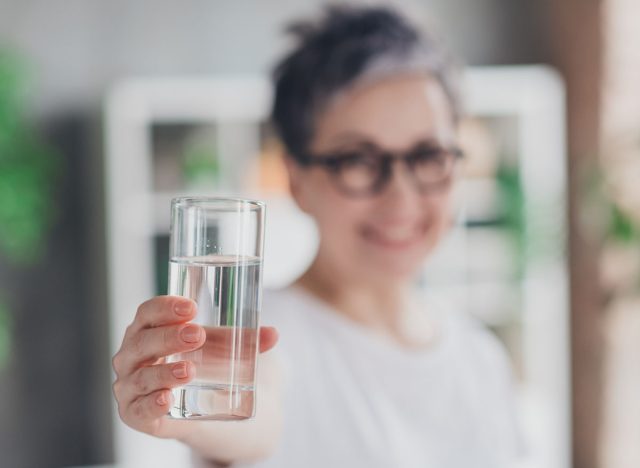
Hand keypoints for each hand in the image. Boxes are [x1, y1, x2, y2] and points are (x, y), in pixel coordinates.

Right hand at [112, 295, 277, 438]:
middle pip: (143, 341)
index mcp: (147, 329)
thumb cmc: (199, 361)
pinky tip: (167, 399)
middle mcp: (131, 355)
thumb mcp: (220, 346)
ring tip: (190, 369)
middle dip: (169, 337)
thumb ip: (246, 339)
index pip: (147, 312)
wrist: (194, 405)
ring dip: (164, 372)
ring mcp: (130, 385)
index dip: (165, 307)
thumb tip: (274, 334)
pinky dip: (151, 404)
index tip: (192, 307)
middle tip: (197, 335)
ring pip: (141, 376)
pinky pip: (139, 409)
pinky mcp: (135, 414)